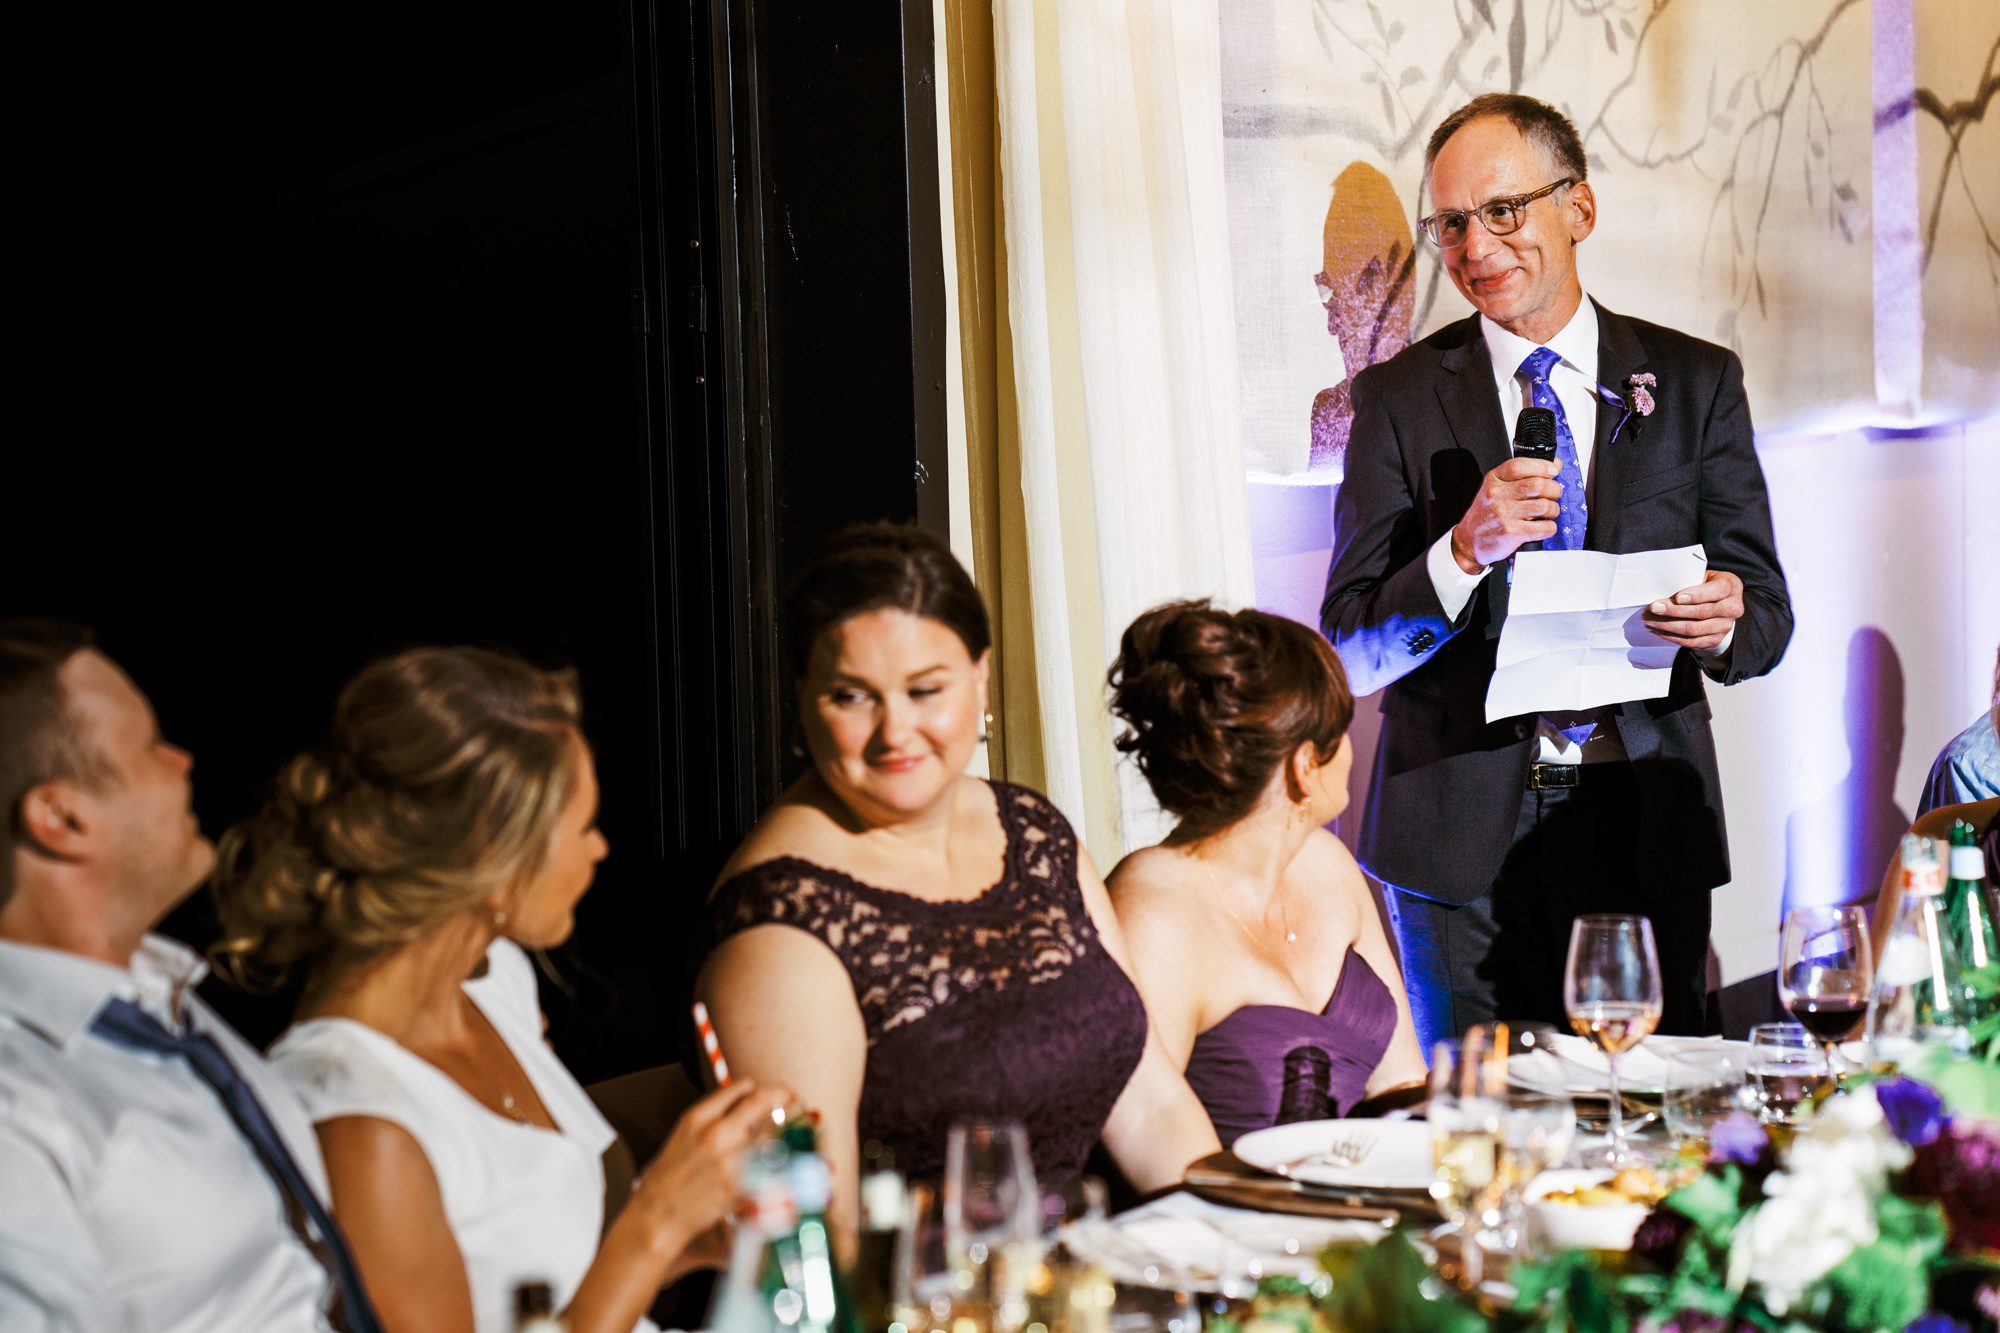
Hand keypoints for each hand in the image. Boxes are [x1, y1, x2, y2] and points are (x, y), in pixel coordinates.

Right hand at [626, 1079, 789, 1254]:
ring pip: (775, 1131)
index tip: (774, 1094)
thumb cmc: (668, 1180)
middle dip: (784, 1098)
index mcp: (698, 1117)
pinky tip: (785, 1164)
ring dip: (787, 1130)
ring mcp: (730, 1158)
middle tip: (795, 1102)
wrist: (657, 1217)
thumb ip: (713, 1120)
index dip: (762, 1089)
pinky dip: (783, 1163)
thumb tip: (745, 1111)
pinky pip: (773, 1166)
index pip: (741, 1087)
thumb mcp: (684, 1137)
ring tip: (795, 1133)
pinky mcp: (741, 1185)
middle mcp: (716, 1132)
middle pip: (763, 1101)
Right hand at [1450, 457, 1562, 571]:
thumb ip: (1519, 477)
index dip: (1542, 465)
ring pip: (1545, 506)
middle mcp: (1498, 495)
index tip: (1552, 470)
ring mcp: (1504, 514)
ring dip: (1553, 510)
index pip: (1520, 466)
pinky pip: (1544, 528)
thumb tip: (1554, 466)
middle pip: (1538, 485)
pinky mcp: (1512, 533)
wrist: (1469, 540)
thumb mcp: (1494, 488)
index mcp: (1494, 480)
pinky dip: (1550, 527)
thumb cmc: (1485, 514)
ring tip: (1548, 512)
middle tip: (1553, 494)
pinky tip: (1543, 526)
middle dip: (1554, 489)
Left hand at [1643, 569, 1743, 650]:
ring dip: (1668, 626)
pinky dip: (1671, 637)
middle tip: (1653, 608)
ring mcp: (1725, 626)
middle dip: (1674, 611)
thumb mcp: (1702, 576)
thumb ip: (1689, 580)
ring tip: (1650, 620)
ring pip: (1694, 629)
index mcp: (1731, 586)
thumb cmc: (1705, 585)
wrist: (1719, 603)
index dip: (1696, 595)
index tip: (1677, 597)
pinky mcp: (1715, 640)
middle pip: (1701, 612)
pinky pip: (1691, 642)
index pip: (1716, 591)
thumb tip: (1661, 588)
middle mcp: (1733, 608)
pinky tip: (1657, 630)